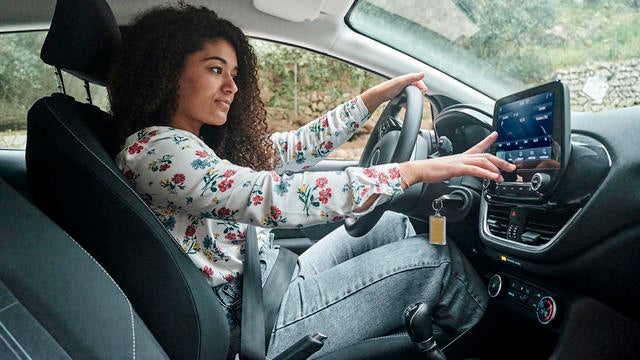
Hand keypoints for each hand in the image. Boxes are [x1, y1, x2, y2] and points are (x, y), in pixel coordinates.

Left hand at [360, 72, 427, 112]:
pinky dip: (407, 102)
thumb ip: (413, 77)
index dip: (421, 91)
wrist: (379, 95)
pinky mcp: (402, 94)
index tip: (415, 95)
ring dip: (411, 100)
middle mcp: (408, 82)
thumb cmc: (388, 88)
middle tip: (408, 98)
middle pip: (419, 91)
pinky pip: (409, 99)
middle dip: (415, 96)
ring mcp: (405, 88)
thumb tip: (423, 74)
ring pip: (414, 96)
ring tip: (405, 102)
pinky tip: (403, 104)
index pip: (422, 85)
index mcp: (409, 78)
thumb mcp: (402, 82)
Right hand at [399, 132, 515, 186]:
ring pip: (483, 161)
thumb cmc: (430, 171)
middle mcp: (462, 157)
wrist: (419, 170)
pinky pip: (475, 169)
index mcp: (461, 157)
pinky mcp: (457, 168)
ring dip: (496, 168)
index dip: (488, 140)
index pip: (477, 146)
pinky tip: (493, 177)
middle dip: (500, 161)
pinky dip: (486, 173)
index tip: (496, 135)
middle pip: (485, 155)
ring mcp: (460, 161)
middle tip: (511, 167)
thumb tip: (461, 173)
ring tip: (504, 175)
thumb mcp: (448, 170)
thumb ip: (457, 170)